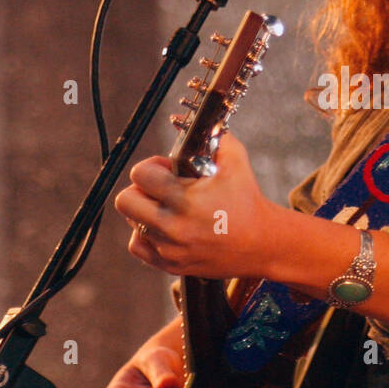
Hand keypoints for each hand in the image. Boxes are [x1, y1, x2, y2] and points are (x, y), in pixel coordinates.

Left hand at [114, 132, 278, 280]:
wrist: (262, 244)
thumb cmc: (248, 202)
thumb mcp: (236, 161)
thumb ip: (215, 136)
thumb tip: (194, 122)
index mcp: (185, 201)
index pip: (140, 175)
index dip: (153, 166)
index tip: (168, 170)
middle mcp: (172, 228)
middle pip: (125, 201)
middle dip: (141, 189)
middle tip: (161, 189)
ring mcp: (169, 249)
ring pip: (132, 223)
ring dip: (145, 211)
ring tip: (168, 208)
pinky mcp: (170, 265)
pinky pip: (138, 246)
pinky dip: (146, 235)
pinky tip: (164, 227)